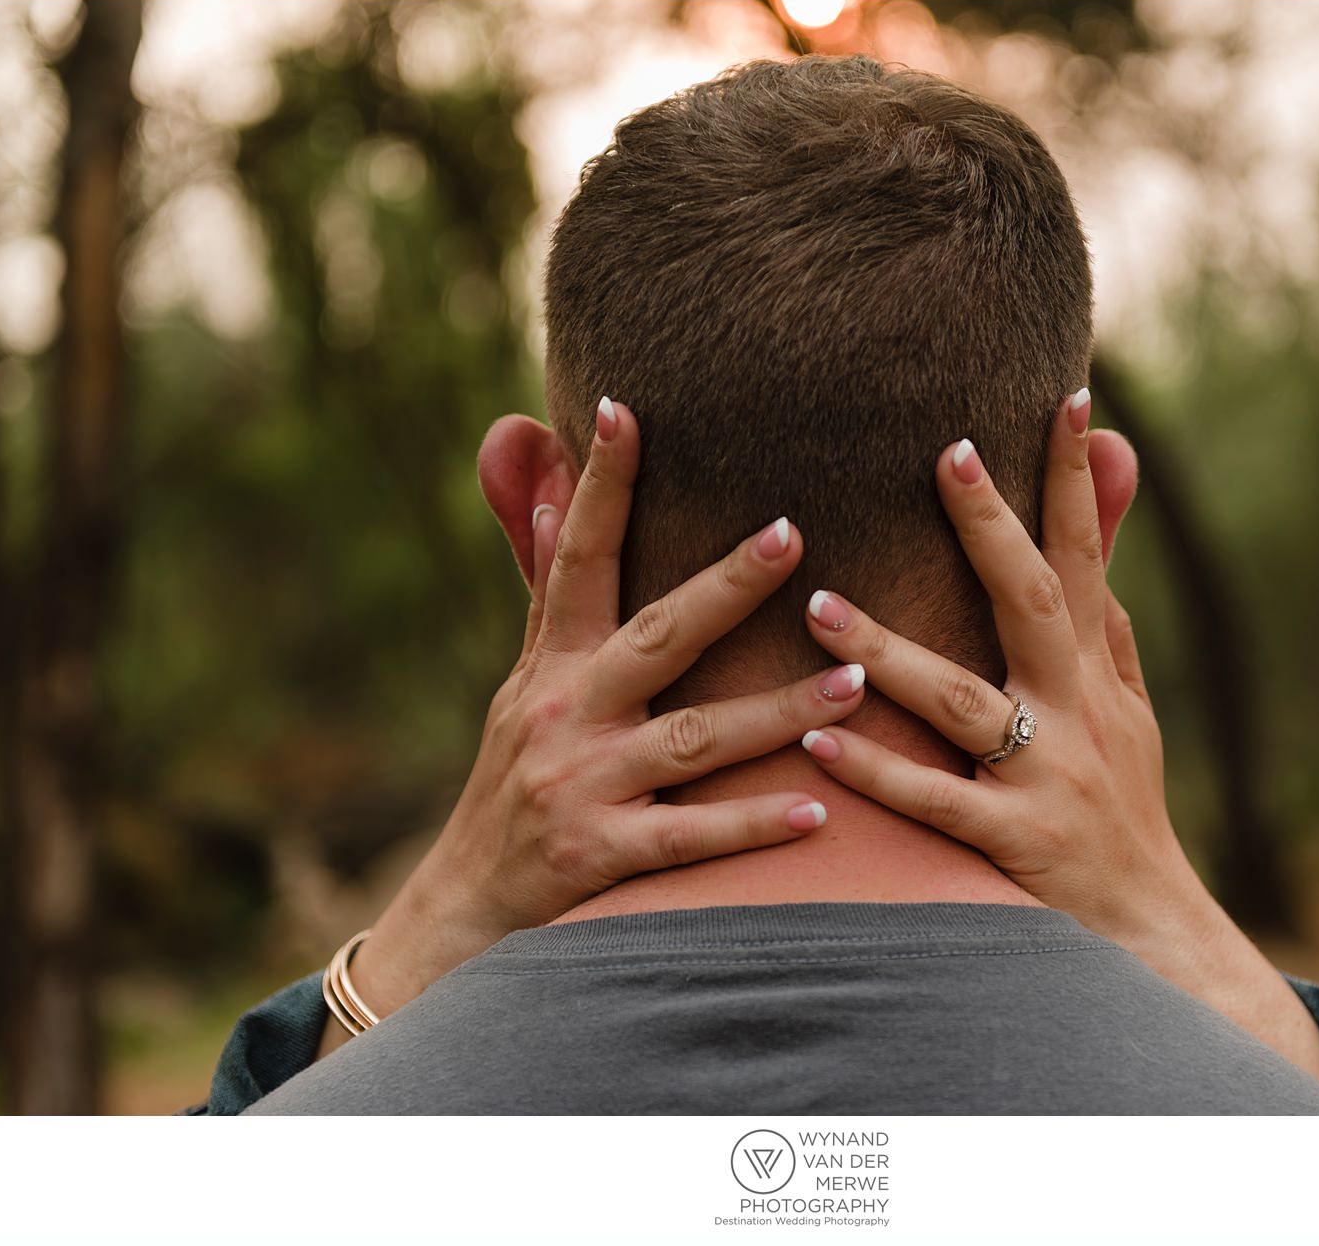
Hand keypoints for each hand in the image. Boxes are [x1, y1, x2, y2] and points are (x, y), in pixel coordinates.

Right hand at [330, 401, 863, 1049]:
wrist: (464, 908)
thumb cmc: (515, 783)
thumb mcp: (523, 687)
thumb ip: (550, 596)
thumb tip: (548, 494)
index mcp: (552, 665)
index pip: (577, 560)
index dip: (599, 485)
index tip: (624, 409)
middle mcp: (565, 715)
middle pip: (656, 637)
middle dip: (725, 585)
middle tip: (794, 532)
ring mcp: (585, 788)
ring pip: (695, 740)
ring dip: (775, 710)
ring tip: (854, 679)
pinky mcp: (604, 857)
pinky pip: (691, 838)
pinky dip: (751, 824)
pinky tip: (817, 809)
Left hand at [796, 393, 1318, 1085]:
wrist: (1148, 932)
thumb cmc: (1122, 805)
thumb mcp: (1127, 706)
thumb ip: (1103, 615)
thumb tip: (1107, 515)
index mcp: (1092, 674)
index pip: (1084, 558)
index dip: (1076, 480)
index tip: (1065, 397)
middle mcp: (1075, 713)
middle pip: (1032, 606)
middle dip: (992, 529)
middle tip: (944, 455)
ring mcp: (1044, 778)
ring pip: (963, 702)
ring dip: (892, 651)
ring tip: (819, 604)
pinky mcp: (1012, 843)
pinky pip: (935, 801)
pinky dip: (877, 771)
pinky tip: (817, 736)